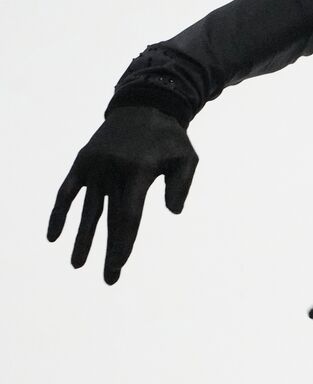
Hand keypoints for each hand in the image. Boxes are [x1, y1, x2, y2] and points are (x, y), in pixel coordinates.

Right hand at [47, 105, 198, 284]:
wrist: (144, 106)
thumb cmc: (169, 137)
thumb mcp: (186, 158)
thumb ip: (182, 184)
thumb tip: (173, 212)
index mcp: (139, 170)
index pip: (129, 215)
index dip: (124, 242)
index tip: (120, 263)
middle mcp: (113, 170)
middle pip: (109, 219)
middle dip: (109, 250)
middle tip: (109, 278)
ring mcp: (95, 167)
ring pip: (87, 210)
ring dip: (82, 238)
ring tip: (77, 265)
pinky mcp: (83, 163)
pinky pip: (68, 192)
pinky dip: (60, 212)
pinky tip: (54, 236)